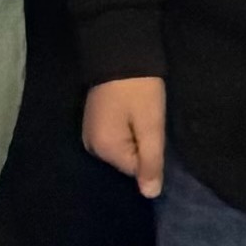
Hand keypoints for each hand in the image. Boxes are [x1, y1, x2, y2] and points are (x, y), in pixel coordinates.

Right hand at [82, 75, 167, 198]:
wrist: (119, 50)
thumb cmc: (139, 90)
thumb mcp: (151, 126)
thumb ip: (151, 162)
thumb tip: (150, 195)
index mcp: (104, 150)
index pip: (136, 170)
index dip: (151, 152)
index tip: (154, 129)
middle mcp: (91, 146)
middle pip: (127, 160)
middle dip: (142, 145)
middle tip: (148, 119)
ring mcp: (90, 132)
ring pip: (122, 148)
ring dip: (135, 136)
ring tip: (140, 114)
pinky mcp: (94, 120)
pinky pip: (114, 136)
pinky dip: (126, 128)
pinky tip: (131, 112)